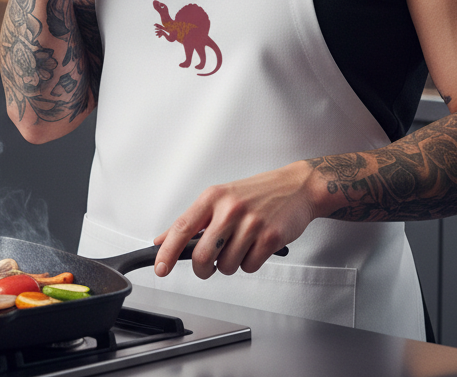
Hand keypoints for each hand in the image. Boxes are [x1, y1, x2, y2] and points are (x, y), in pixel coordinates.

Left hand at [153, 162, 316, 279]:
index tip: (160, 268)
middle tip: (208, 266)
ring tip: (240, 246)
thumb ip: (192, 220)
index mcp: (213, 197)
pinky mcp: (270, 237)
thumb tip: (163, 239)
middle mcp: (230, 209)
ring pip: (227, 266)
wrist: (296, 187)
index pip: (183, 227)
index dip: (167, 251)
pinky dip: (250, 263)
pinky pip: (249, 267)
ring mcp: (251, 223)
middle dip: (203, 269)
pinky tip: (255, 246)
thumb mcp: (220, 197)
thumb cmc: (256, 193)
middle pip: (203, 256)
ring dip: (231, 265)